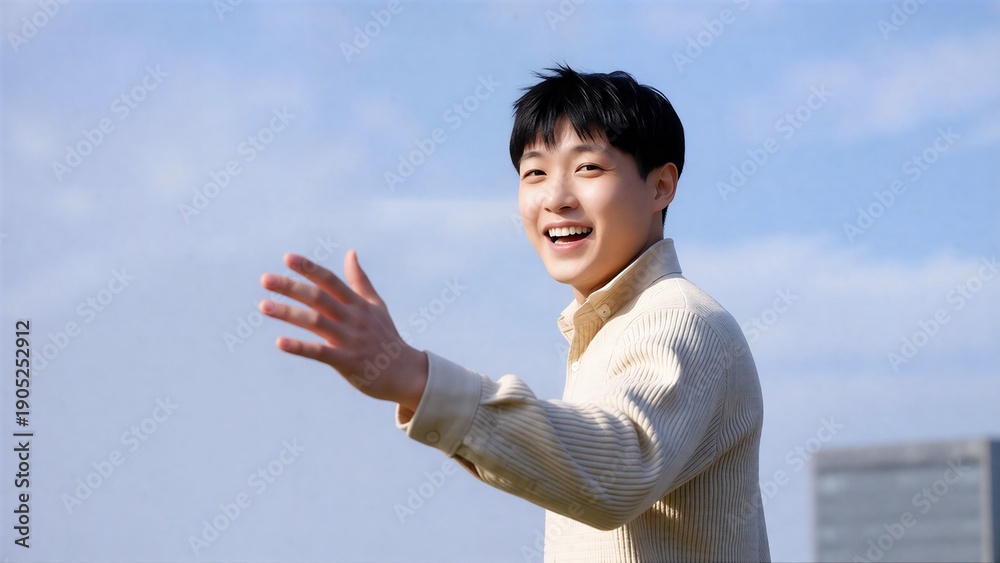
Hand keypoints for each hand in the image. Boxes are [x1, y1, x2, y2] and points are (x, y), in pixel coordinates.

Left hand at [258, 250, 427, 411]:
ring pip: (316, 322)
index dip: (309, 268)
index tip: (287, 258)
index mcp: (358, 304)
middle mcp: (353, 318)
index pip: (330, 281)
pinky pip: (320, 352)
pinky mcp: (347, 362)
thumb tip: (350, 252)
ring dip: (288, 313)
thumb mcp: (376, 305)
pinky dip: (300, 347)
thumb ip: (360, 280)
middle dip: (291, 287)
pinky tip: (280, 342)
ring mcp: (350, 340)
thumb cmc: (386, 337)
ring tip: (264, 305)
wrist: (404, 372)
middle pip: (319, 298)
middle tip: (265, 279)